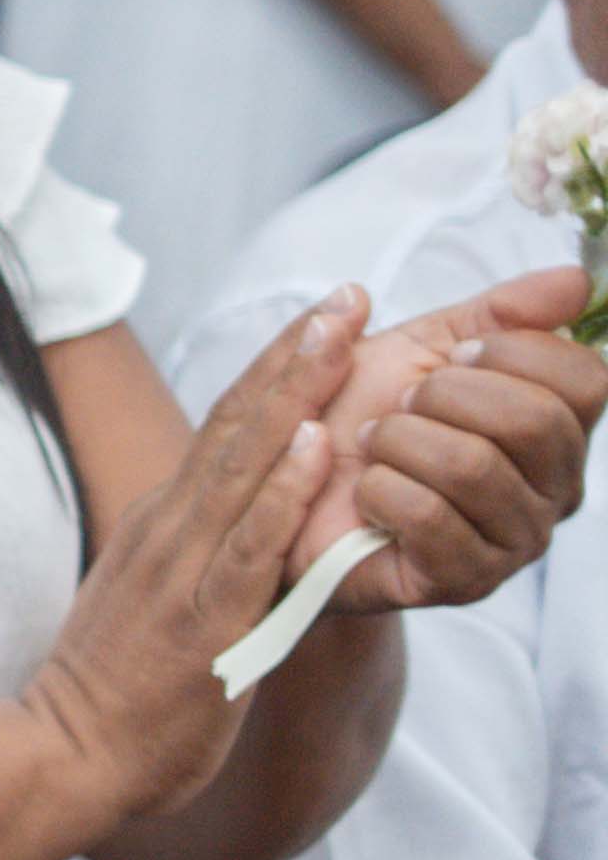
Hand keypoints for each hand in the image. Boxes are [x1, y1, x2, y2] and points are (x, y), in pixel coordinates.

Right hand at [23, 297, 355, 823]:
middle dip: (294, 355)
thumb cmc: (115, 692)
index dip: (274, 368)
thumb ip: (193, 554)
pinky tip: (316, 445)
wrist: (66, 757)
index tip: (322, 317)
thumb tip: (237, 523)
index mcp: (160, 525)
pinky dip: (283, 489)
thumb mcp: (150, 600)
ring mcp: (184, 572)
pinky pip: (250, 544)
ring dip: (295, 395)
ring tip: (338, 336)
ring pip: (244, 465)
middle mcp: (170, 532)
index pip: (223, 427)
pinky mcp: (204, 621)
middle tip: (345, 295)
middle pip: (236, 424)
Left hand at [305, 265, 605, 613]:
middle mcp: (556, 489)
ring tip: (372, 445)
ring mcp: (516, 541)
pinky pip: (430, 518)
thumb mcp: (420, 345)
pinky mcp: (464, 580)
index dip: (510, 353)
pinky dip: (379, 489)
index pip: (586, 380)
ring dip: (398, 441)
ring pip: (474, 466)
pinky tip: (364, 490)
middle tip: (398, 405)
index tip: (452, 358)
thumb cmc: (356, 414)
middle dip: (442, 396)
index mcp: (559, 428)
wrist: (282, 485)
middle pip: (534, 421)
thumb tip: (576, 280)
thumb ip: (497, 312)